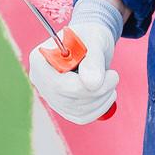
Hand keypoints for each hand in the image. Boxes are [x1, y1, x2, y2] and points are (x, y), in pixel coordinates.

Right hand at [27, 0, 121, 124]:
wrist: (91, 43)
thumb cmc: (91, 37)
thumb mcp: (94, 41)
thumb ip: (93, 60)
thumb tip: (92, 84)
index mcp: (40, 60)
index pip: (60, 85)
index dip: (87, 86)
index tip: (113, 75)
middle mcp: (40, 81)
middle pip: (69, 100)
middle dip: (99, 91)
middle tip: (114, 76)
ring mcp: (50, 96)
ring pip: (78, 111)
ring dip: (102, 99)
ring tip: (111, 80)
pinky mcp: (62, 107)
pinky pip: (82, 117)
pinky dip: (99, 108)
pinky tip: (107, 93)